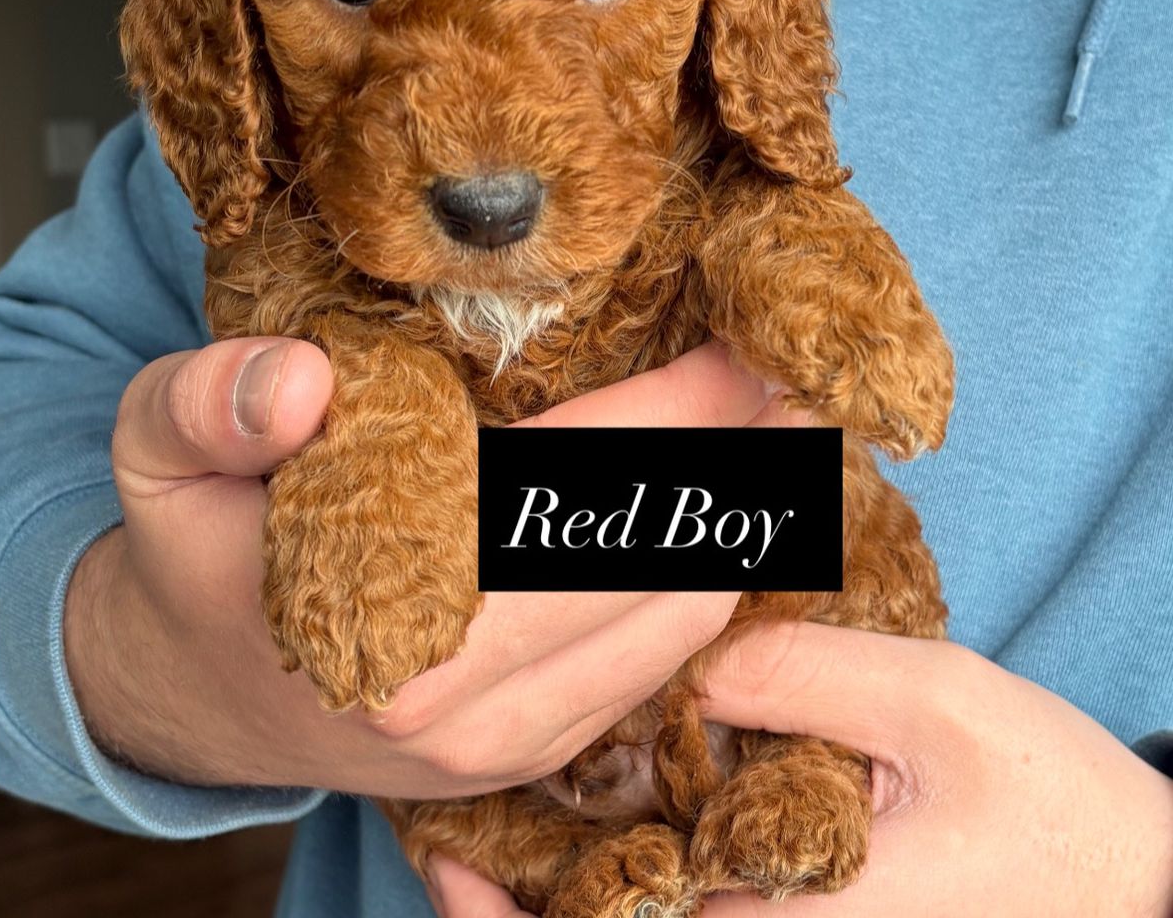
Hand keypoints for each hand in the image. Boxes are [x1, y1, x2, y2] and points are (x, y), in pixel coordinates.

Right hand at [64, 339, 798, 796]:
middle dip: (740, 455)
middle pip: (654, 556)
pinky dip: (703, 575)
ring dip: (736, 517)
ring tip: (774, 427)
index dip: (678, 407)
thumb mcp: (161, 454)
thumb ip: (207, 405)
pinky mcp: (533, 751)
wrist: (195, 689)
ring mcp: (510, 739)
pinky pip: (658, 659)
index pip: (574, 487)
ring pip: (679, 615)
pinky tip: (720, 510)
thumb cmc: (194, 554)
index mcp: (386, 616)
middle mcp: (465, 699)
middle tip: (798, 371)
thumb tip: (295, 379)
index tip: (753, 341)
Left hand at [429, 625, 1172, 917]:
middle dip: (523, 906)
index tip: (449, 852)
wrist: (1133, 884)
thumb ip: (799, 676)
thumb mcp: (933, 706)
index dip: (512, 910)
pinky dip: (632, 887)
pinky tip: (604, 830)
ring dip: (567, 901)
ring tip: (495, 837)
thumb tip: (680, 660)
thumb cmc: (1051, 808)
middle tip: (450, 841)